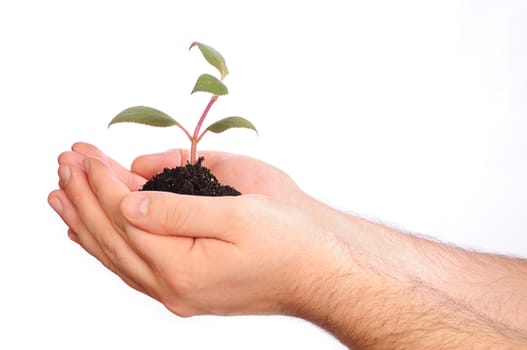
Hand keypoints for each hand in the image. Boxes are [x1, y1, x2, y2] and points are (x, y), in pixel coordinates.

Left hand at [48, 143, 344, 316]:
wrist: (320, 271)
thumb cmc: (290, 240)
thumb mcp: (239, 215)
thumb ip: (178, 210)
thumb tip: (128, 201)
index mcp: (182, 268)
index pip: (124, 219)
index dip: (101, 184)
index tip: (83, 154)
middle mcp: (172, 288)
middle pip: (111, 237)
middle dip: (85, 197)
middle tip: (63, 163)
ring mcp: (177, 293)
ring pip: (117, 255)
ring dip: (87, 222)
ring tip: (61, 196)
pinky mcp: (186, 289)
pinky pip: (133, 267)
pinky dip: (108, 246)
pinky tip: (92, 234)